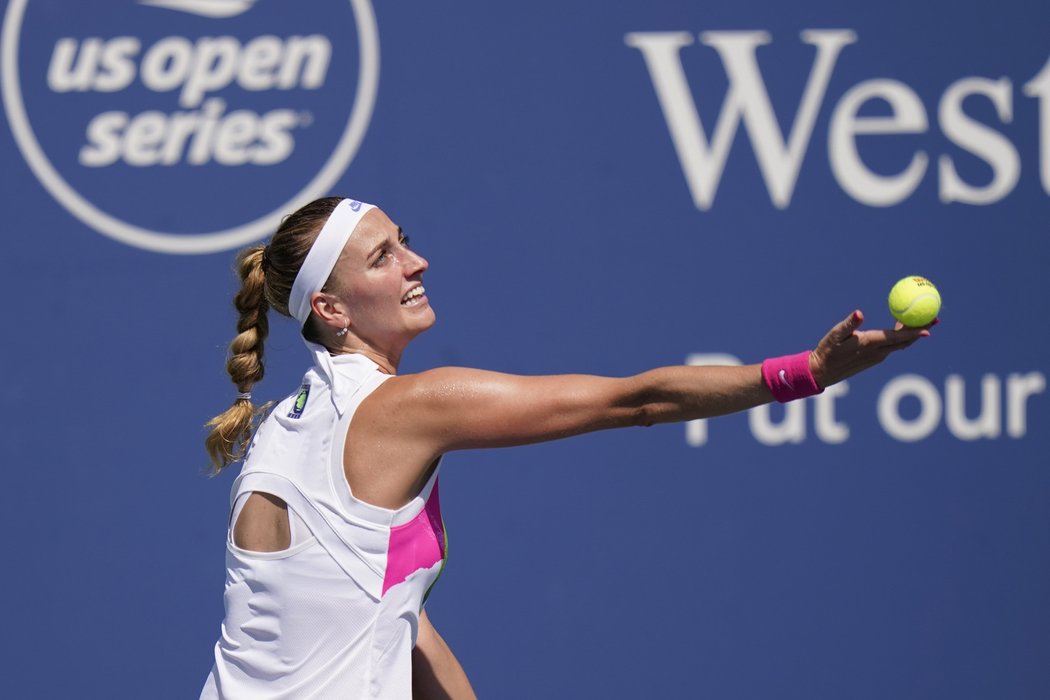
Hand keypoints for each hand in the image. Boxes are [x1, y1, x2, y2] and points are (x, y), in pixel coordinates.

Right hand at [809, 310, 931, 388]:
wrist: (822, 372)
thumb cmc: (827, 351)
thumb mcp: (835, 334)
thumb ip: (849, 324)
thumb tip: (860, 313)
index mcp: (871, 344)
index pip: (899, 338)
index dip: (915, 332)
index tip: (930, 327)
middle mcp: (878, 352)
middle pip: (905, 341)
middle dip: (921, 330)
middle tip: (934, 318)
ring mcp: (877, 357)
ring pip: (899, 344)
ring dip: (911, 334)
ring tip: (922, 321)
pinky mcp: (873, 359)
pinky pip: (892, 347)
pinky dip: (900, 337)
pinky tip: (898, 329)